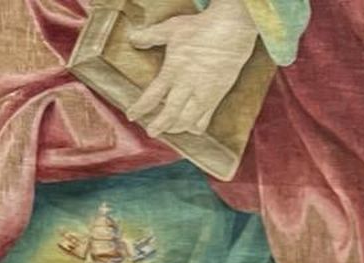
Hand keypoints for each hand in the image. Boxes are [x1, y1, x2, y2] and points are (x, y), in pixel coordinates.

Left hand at [128, 0, 258, 135]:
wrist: (231, 33)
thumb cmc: (200, 29)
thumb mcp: (171, 28)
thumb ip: (151, 35)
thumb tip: (133, 38)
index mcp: (173, 71)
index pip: (152, 95)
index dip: (140, 108)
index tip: (132, 115)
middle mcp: (186, 87)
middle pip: (170, 114)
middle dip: (159, 125)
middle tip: (151, 132)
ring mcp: (202, 95)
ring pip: (186, 122)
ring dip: (176, 128)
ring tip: (169, 128)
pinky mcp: (215, 99)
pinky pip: (203, 121)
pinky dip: (194, 127)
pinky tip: (190, 126)